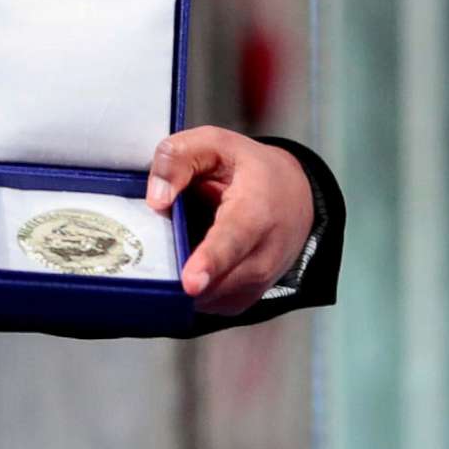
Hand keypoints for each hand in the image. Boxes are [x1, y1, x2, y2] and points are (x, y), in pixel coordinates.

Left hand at [146, 128, 315, 315]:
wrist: (295, 192)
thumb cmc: (246, 166)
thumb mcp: (212, 143)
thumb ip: (178, 160)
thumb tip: (156, 200)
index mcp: (255, 209)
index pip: (233, 240)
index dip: (211, 262)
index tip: (190, 283)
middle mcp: (267, 250)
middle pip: (225, 279)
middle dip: (190, 285)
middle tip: (153, 281)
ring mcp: (264, 277)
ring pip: (221, 298)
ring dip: (190, 292)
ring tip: (167, 269)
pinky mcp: (254, 291)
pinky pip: (221, 305)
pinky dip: (199, 299)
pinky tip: (181, 278)